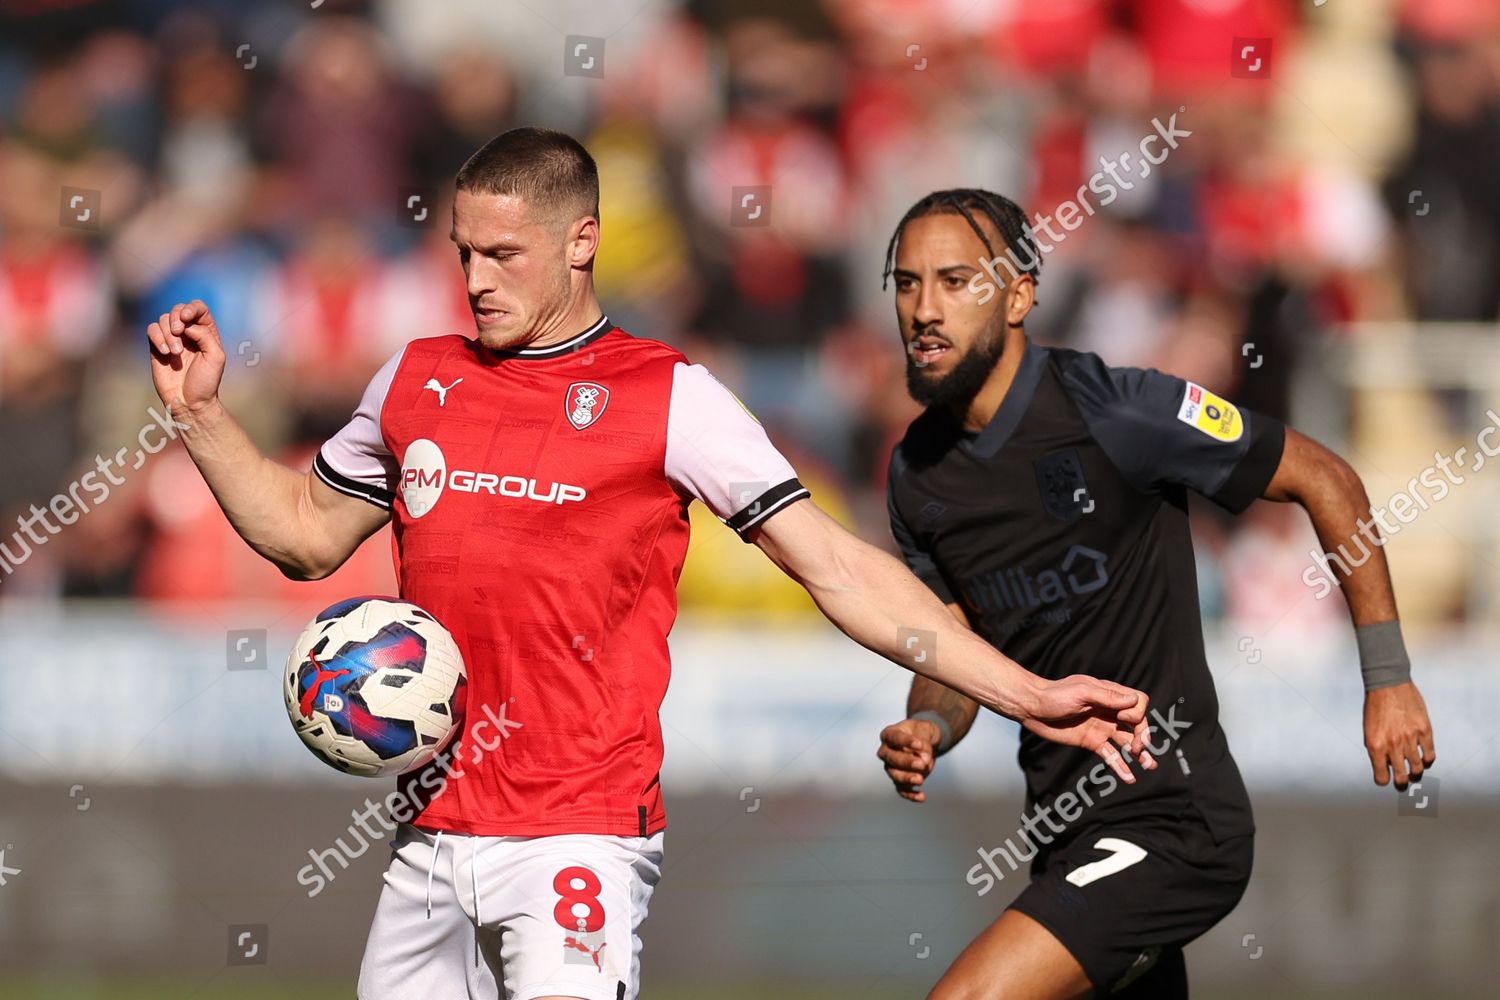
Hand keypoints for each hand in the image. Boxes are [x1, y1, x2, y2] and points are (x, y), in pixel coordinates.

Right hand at [147, 300, 226, 416]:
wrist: (189, 401)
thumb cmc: (206, 381)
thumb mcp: (216, 357)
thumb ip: (205, 335)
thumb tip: (187, 325)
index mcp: (206, 332)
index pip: (198, 308)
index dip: (191, 308)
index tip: (187, 318)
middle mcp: (189, 333)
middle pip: (178, 309)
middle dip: (176, 318)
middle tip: (179, 333)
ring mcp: (172, 339)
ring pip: (163, 320)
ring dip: (168, 333)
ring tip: (175, 352)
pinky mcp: (157, 347)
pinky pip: (151, 330)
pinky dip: (157, 337)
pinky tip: (165, 352)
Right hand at [877, 718, 943, 802]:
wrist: (925, 742)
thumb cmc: (922, 732)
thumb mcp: (926, 729)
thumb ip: (925, 741)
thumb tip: (924, 759)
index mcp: (889, 734)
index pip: (894, 737)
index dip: (905, 741)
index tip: (920, 744)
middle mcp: (886, 751)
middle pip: (891, 758)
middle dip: (906, 762)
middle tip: (921, 763)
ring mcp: (891, 767)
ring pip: (894, 775)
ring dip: (906, 778)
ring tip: (920, 779)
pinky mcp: (900, 780)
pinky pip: (902, 789)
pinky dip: (910, 795)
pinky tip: (922, 796)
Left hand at [1018, 675, 1155, 783]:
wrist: (1032, 708)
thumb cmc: (1055, 694)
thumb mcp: (1082, 691)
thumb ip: (1108, 697)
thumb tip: (1134, 700)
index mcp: (1109, 694)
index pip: (1137, 702)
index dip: (1137, 713)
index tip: (1123, 720)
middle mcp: (1109, 711)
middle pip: (1137, 724)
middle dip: (1143, 736)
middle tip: (1140, 749)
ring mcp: (1101, 728)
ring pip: (1127, 742)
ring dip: (1140, 754)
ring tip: (1149, 766)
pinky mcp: (1092, 742)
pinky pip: (1110, 755)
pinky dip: (1120, 766)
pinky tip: (1129, 777)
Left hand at [1364, 681, 1434, 788]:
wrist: (1388, 685)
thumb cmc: (1375, 706)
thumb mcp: (1368, 729)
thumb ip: (1376, 748)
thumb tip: (1384, 764)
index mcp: (1375, 746)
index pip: (1382, 776)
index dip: (1384, 780)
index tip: (1386, 779)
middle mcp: (1393, 745)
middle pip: (1402, 776)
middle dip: (1402, 782)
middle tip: (1403, 782)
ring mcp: (1410, 739)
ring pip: (1418, 768)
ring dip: (1416, 772)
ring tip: (1414, 770)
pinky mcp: (1425, 731)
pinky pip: (1430, 754)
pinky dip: (1428, 760)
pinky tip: (1424, 758)